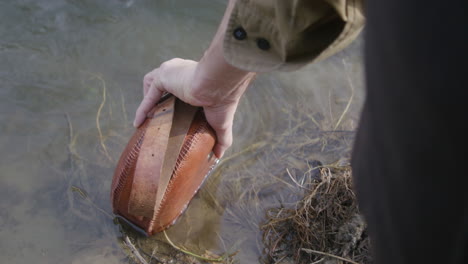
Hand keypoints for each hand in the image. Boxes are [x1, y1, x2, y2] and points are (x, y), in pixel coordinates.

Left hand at [133, 58, 254, 157]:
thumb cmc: (224, 101)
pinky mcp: (164, 76)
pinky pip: (149, 95)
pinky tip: (138, 123)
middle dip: (158, 100)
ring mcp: (171, 72)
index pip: (181, 89)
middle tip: (156, 119)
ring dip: (148, 100)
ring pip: (152, 86)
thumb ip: (221, 138)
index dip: (174, 102)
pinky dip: (142, 108)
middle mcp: (182, 72)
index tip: (171, 118)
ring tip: (146, 119)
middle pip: (164, 86)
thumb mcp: (222, 123)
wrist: (219, 85)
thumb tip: (219, 156)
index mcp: (196, 80)